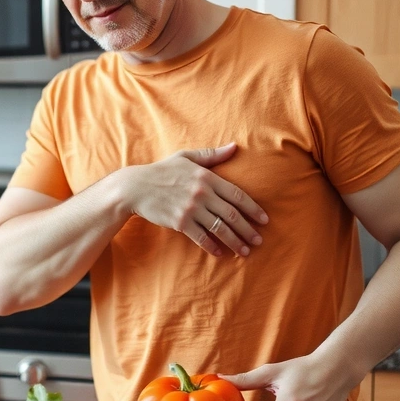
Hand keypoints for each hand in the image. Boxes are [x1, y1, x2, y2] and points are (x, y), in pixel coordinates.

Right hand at [125, 143, 267, 256]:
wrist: (135, 187)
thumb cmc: (162, 171)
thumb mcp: (186, 157)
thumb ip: (212, 155)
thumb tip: (234, 147)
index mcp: (206, 177)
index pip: (237, 195)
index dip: (253, 209)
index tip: (264, 220)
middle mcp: (201, 193)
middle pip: (232, 214)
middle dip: (248, 229)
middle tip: (259, 241)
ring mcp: (190, 209)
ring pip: (219, 228)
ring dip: (235, 241)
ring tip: (244, 251)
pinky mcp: (179, 222)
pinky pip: (201, 237)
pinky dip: (212, 246)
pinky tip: (220, 253)